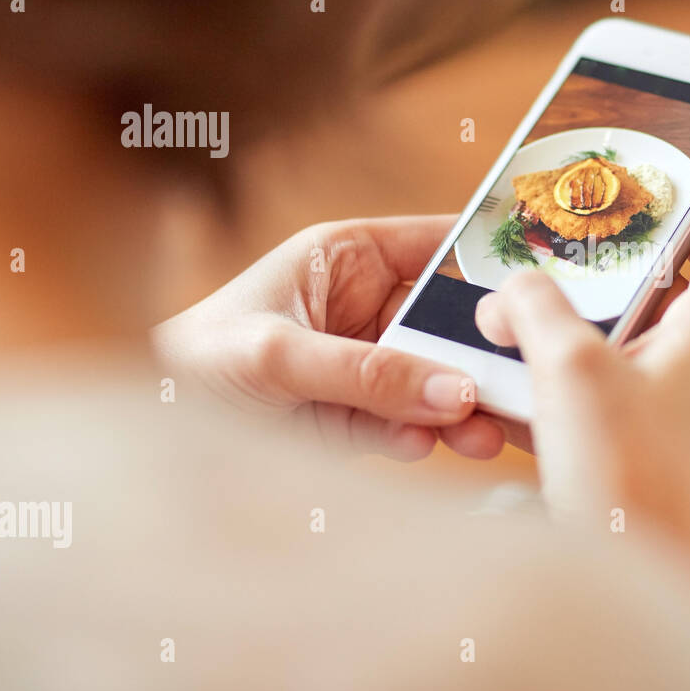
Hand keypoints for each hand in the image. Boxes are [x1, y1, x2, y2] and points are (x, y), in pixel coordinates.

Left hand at [152, 216, 504, 460]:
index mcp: (349, 256)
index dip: (489, 260)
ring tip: (479, 435)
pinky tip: (416, 446)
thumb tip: (452, 390)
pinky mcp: (359, 416)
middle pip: (448, 322)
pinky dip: (420, 438)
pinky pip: (409, 423)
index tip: (540, 288)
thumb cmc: (193, 361)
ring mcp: (367, 364)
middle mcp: (367, 306)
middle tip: (513, 387)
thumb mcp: (276, 356)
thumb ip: (367, 372)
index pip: (439, 244)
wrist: (149, 433)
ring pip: (437, 378)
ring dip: (460, 407)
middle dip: (479, 356)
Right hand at [474, 215, 689, 569]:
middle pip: (680, 301)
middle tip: (571, 269)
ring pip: (651, 357)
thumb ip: (535, 309)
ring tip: (541, 338)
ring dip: (600, 344)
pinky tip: (540, 410)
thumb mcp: (569, 370)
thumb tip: (511, 292)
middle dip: (622, 283)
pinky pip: (637, 409)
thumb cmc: (628, 474)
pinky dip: (597, 397)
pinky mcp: (678, 464)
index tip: (658, 200)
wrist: (649, 586)